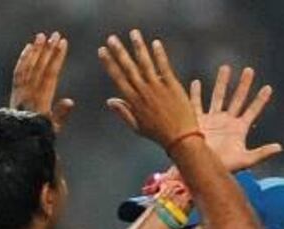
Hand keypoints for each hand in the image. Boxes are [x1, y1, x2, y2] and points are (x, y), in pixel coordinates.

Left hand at [9, 31, 74, 131]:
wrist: (16, 144)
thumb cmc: (38, 138)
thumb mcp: (53, 131)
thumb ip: (60, 116)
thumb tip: (70, 101)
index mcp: (40, 101)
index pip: (50, 75)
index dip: (57, 58)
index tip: (63, 44)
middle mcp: (28, 94)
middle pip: (39, 67)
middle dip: (48, 50)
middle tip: (56, 35)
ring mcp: (20, 92)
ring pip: (27, 67)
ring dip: (35, 51)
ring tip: (42, 36)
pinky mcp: (15, 92)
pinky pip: (18, 72)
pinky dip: (23, 59)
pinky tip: (28, 48)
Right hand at [98, 30, 197, 148]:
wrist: (181, 139)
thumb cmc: (159, 135)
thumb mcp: (137, 127)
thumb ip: (123, 113)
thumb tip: (109, 101)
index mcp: (134, 102)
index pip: (118, 78)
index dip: (109, 64)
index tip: (102, 51)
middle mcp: (144, 92)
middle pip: (129, 68)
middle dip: (119, 52)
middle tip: (111, 38)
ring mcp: (158, 88)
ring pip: (145, 64)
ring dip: (138, 47)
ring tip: (133, 33)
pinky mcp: (172, 86)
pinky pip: (164, 67)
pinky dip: (159, 55)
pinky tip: (155, 43)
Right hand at [190, 65, 281, 171]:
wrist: (202, 170)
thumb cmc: (224, 167)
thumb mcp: (245, 160)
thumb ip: (262, 153)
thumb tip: (280, 147)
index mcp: (239, 129)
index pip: (252, 111)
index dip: (260, 100)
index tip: (268, 87)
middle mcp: (227, 122)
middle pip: (237, 99)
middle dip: (244, 85)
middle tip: (249, 70)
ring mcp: (212, 120)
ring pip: (218, 97)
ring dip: (222, 83)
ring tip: (226, 67)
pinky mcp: (198, 122)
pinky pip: (196, 105)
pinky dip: (196, 94)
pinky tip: (196, 82)